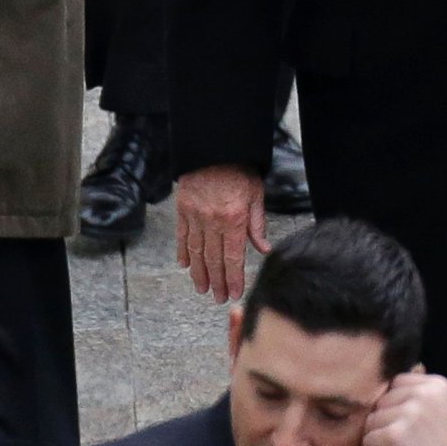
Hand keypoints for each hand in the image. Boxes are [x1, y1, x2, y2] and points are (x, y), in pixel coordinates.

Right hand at [175, 162, 266, 301]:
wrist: (216, 147)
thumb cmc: (240, 171)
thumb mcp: (256, 196)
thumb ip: (257, 225)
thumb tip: (264, 250)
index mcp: (234, 219)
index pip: (233, 257)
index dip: (233, 278)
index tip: (234, 293)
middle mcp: (212, 221)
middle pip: (214, 259)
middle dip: (217, 282)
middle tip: (218, 298)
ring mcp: (195, 216)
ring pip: (196, 252)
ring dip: (199, 273)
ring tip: (202, 289)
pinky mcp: (183, 209)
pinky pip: (182, 236)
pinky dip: (183, 252)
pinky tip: (185, 266)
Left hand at [362, 368, 446, 445]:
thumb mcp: (439, 412)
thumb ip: (417, 396)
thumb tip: (385, 387)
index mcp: (437, 385)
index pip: (397, 382)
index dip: (395, 405)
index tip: (406, 425)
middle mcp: (424, 394)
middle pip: (382, 400)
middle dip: (385, 423)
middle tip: (401, 443)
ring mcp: (409, 414)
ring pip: (371, 420)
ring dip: (377, 439)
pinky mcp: (393, 435)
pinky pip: (367, 440)